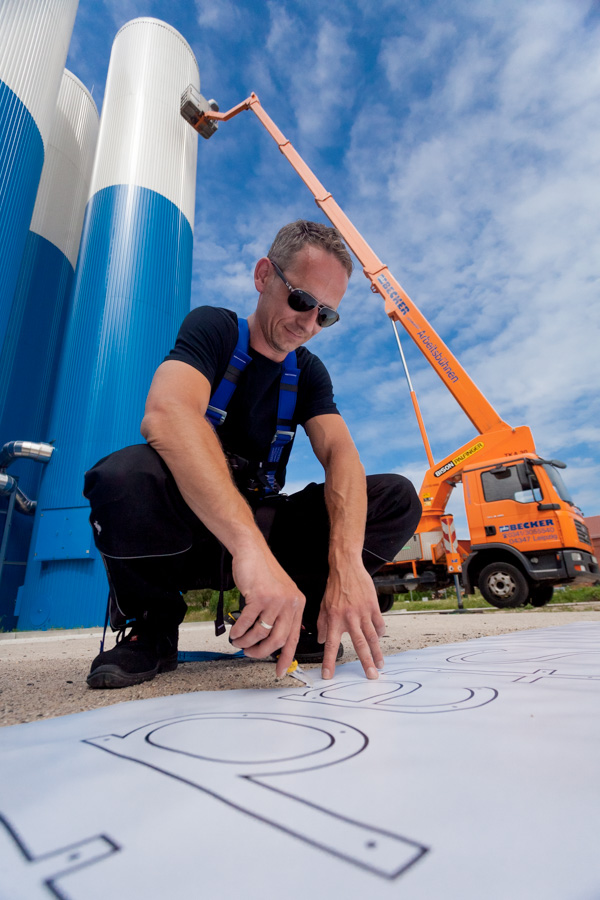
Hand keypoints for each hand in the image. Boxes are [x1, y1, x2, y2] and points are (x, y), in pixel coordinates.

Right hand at [229, 544, 305, 677]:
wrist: (252, 552)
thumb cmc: (263, 573)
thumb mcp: (281, 594)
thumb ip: (282, 614)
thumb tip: (275, 640)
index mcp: (297, 604)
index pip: (294, 637)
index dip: (286, 657)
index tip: (281, 671)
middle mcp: (290, 603)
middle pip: (278, 640)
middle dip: (261, 652)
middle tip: (250, 654)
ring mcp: (275, 600)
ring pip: (261, 633)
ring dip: (247, 641)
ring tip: (239, 642)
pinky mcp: (259, 597)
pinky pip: (247, 622)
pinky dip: (239, 630)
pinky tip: (235, 632)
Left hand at [317, 560, 385, 679]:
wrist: (346, 568)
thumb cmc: (334, 586)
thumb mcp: (323, 606)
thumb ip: (322, 625)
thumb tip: (321, 641)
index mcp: (334, 620)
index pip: (331, 645)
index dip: (329, 662)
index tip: (328, 675)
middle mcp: (349, 618)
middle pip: (359, 645)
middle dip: (365, 662)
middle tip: (371, 676)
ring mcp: (362, 612)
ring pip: (372, 637)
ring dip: (377, 653)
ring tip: (380, 665)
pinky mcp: (373, 606)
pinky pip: (379, 624)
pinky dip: (380, 633)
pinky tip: (380, 638)